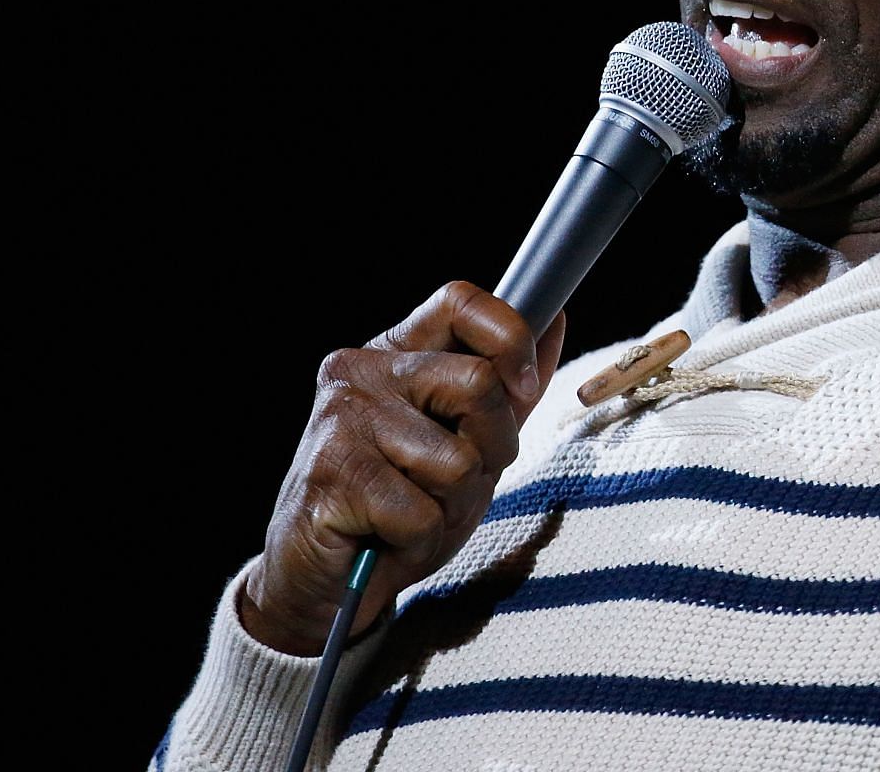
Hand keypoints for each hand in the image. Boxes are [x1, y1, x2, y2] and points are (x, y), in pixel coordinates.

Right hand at [238, 282, 565, 655]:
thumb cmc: (400, 506)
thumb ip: (507, 389)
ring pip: (458, 460)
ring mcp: (341, 419)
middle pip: (478, 383)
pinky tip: (387, 538)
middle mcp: (361, 371)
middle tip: (456, 482)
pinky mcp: (331, 474)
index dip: (510, 339)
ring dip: (453, 505)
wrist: (324, 579)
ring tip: (413, 513)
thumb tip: (555, 321)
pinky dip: (420, 540)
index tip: (523, 389)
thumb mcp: (468, 442)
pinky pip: (422, 513)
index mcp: (395, 351)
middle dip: (493, 446)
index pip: (462, 301)